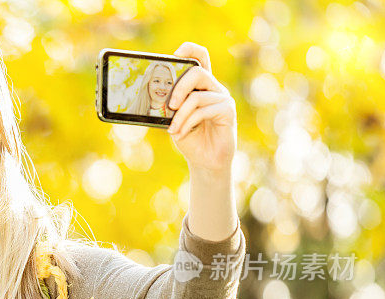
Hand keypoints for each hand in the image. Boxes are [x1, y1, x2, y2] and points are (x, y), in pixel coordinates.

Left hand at [166, 42, 236, 174]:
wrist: (204, 161)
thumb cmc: (189, 138)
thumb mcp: (174, 119)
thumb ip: (170, 105)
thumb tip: (156, 95)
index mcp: (201, 86)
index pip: (200, 58)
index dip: (190, 50)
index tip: (176, 54)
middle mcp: (214, 88)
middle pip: (198, 71)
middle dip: (180, 87)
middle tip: (170, 105)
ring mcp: (223, 98)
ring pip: (197, 96)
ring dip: (180, 115)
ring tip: (173, 129)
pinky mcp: (228, 111)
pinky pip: (203, 110)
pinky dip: (187, 123)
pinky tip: (181, 133)